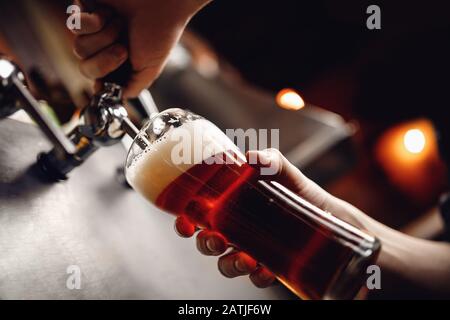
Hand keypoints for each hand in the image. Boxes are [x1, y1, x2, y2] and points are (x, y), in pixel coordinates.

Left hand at [70, 0, 210, 96]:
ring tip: (121, 26)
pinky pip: (75, 25)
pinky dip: (94, 22)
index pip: (97, 80)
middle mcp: (104, 46)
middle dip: (105, 61)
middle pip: (85, 69)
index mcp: (119, 61)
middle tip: (123, 49)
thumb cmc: (161, 30)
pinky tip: (110, 14)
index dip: (102, 81)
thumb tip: (119, 99)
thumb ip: (133, 87)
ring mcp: (93, 28)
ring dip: (105, 38)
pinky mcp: (85, 8)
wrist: (163, 3)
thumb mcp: (151, 69)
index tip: (110, 81)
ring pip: (80, 48)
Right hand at [174, 148, 365, 287]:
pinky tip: (264, 270)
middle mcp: (242, 231)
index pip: (203, 214)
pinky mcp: (270, 269)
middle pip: (209, 241)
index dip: (187, 220)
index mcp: (238, 207)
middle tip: (214, 239)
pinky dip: (255, 276)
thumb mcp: (293, 179)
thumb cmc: (310, 199)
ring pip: (227, 263)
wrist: (339, 225)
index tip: (183, 221)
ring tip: (245, 259)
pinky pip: (254, 277)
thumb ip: (273, 164)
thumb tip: (253, 157)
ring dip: (228, 264)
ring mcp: (254, 251)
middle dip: (204, 243)